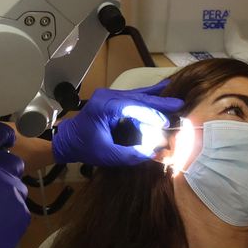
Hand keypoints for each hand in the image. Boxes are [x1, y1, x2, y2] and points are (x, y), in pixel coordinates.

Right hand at [0, 123, 30, 247]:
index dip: (3, 137)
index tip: (6, 141)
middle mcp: (0, 169)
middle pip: (14, 162)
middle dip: (7, 172)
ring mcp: (14, 191)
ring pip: (18, 188)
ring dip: (9, 196)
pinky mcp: (23, 212)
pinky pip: (20, 209)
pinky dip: (12, 215)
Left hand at [51, 85, 184, 166]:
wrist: (67, 141)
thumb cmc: (84, 147)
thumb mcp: (107, 154)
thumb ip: (130, 154)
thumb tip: (154, 152)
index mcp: (105, 105)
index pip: (134, 107)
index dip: (152, 116)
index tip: (166, 124)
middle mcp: (108, 96)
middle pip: (139, 97)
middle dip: (160, 102)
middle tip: (180, 104)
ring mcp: (110, 96)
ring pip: (138, 95)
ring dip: (156, 99)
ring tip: (175, 100)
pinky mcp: (113, 100)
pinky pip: (134, 98)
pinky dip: (148, 98)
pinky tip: (161, 93)